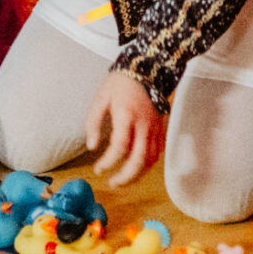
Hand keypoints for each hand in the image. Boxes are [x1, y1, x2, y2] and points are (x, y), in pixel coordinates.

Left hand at [85, 68, 162, 187]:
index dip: (108, 162)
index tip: (98, 169)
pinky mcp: (160, 130)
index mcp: (127, 116)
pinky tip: (136, 168)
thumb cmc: (120, 83)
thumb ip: (93, 123)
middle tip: (112, 183)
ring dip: (137, 175)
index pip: (119, 147)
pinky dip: (147, 165)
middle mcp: (143, 125)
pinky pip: (157, 153)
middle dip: (126, 177)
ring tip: (123, 181)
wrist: (146, 70)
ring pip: (150, 160)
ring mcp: (154, 129)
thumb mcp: (100, 98)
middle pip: (139, 160)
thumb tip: (92, 146)